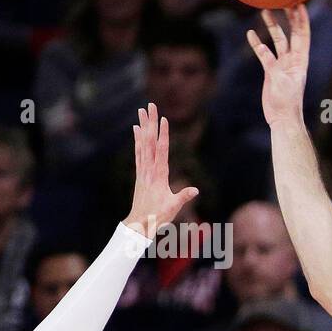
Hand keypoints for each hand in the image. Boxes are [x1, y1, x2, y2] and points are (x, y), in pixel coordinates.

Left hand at [122, 103, 198, 238]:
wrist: (139, 224)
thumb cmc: (157, 217)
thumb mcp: (173, 208)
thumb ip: (183, 197)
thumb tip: (195, 190)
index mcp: (159, 175)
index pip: (161, 150)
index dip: (163, 134)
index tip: (163, 119)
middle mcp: (149, 169)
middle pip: (150, 141)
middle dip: (151, 123)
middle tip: (150, 105)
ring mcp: (143, 171)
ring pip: (143, 144)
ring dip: (143, 127)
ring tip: (142, 111)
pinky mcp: (140, 174)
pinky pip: (138, 153)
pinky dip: (137, 140)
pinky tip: (136, 129)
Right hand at [247, 5, 309, 125]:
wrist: (282, 118)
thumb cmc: (287, 102)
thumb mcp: (279, 81)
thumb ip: (271, 65)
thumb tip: (261, 49)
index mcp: (300, 60)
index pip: (303, 34)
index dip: (302, 19)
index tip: (300, 3)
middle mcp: (292, 59)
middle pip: (291, 33)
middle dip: (289, 17)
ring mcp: (282, 64)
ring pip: (277, 40)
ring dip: (272, 26)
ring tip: (265, 11)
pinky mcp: (271, 70)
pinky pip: (264, 53)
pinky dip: (257, 43)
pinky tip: (250, 33)